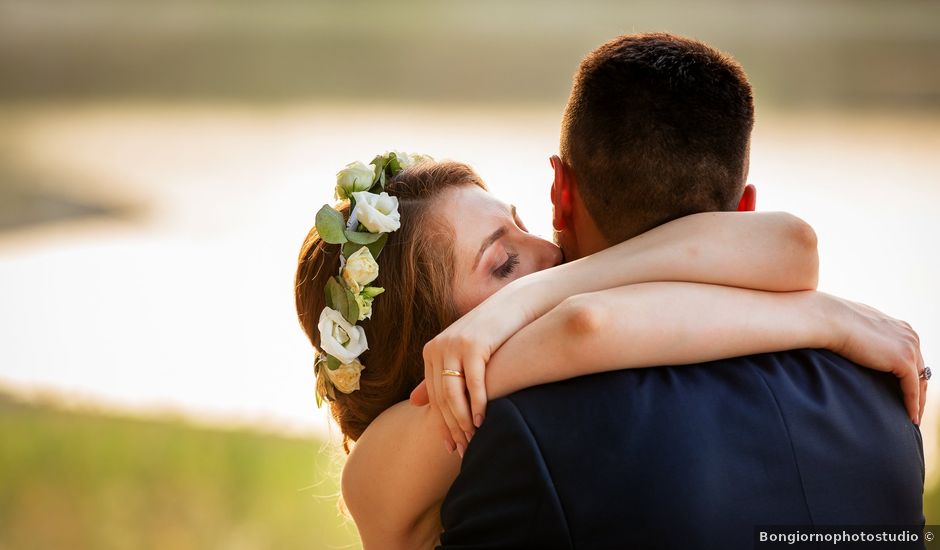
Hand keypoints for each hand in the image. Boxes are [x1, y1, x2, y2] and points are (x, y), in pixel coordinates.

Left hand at [420, 300, 522, 454]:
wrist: (514, 306)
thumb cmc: (491, 334)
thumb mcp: (462, 354)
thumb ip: (439, 376)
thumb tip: (413, 402)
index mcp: (431, 351)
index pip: (432, 395)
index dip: (441, 423)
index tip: (450, 446)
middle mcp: (437, 347)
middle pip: (440, 396)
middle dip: (451, 426)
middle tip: (461, 450)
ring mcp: (454, 344)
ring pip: (453, 392)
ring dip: (462, 419)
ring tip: (472, 439)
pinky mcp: (473, 344)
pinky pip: (473, 382)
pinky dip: (478, 403)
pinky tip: (483, 419)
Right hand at [824, 294, 926, 423]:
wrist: (829, 320)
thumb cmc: (833, 322)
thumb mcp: (858, 328)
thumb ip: (867, 337)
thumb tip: (857, 344)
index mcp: (900, 328)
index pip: (912, 357)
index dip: (911, 376)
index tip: (904, 392)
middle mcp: (910, 336)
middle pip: (921, 370)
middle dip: (918, 391)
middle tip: (913, 410)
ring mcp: (909, 347)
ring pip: (920, 381)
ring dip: (918, 402)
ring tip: (912, 418)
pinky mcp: (903, 360)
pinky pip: (912, 388)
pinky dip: (912, 405)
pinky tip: (910, 419)